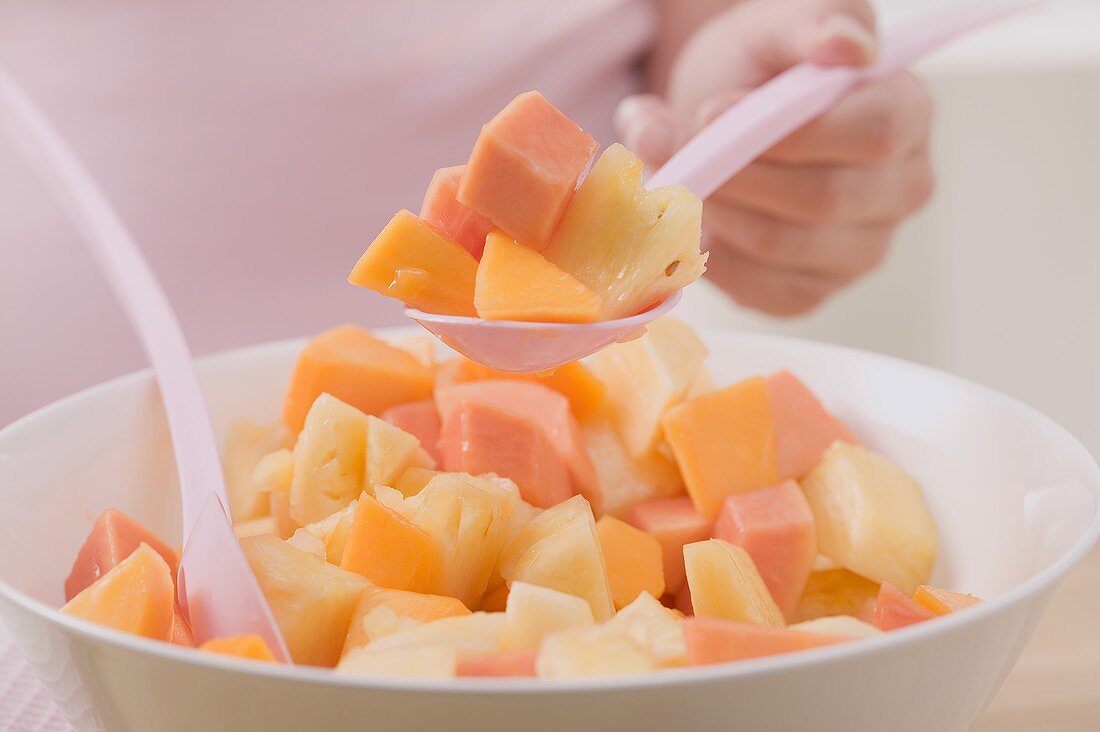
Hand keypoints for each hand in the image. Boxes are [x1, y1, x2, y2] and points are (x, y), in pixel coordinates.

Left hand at [617, 0, 934, 315]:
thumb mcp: (776, 27)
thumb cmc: (761, 69)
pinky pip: (757, 289)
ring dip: (711, 213)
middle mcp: (900, 191)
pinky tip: (695, 220)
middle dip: (733, 176)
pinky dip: (710, 256)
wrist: (725, 118)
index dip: (784, 132)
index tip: (710, 113)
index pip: (871, 134)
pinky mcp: (811, 292)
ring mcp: (860, 251)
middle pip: (822, 200)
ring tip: (673, 176)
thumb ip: (810, 23)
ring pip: (780, 247)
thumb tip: (847, 45)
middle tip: (676, 152)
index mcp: (909, 115)